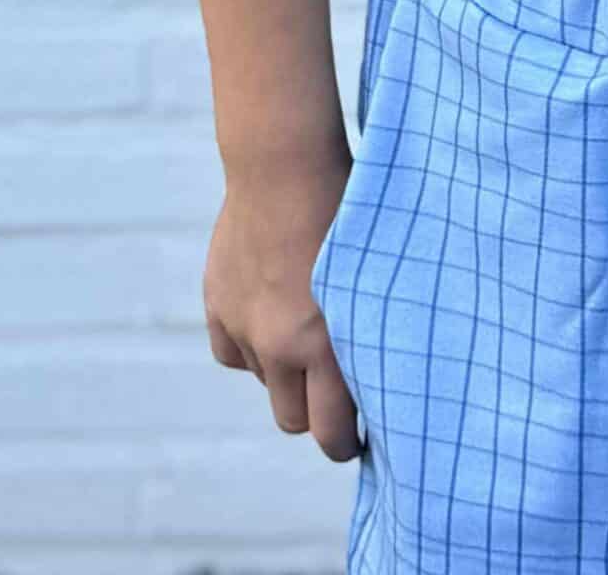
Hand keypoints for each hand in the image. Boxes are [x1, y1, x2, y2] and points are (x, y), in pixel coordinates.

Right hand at [201, 166, 364, 463]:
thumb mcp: (374, 274)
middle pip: (292, 419)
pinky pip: (232, 353)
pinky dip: (249, 346)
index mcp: (326, 343)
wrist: (284, 162)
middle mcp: (280, 345)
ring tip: (307, 329)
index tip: (360, 439)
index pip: (330, 434)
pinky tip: (271, 316)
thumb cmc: (348, 207)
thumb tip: (389, 374)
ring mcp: (244, 326)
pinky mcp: (218, 304)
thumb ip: (372, 328)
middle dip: (315, 414)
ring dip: (284, 371)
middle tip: (334, 394)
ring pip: (264, 381)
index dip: (345, 445)